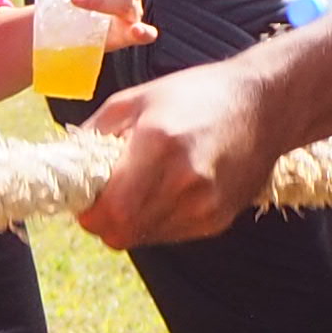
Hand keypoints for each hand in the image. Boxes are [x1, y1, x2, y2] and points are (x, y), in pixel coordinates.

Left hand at [77, 49, 286, 247]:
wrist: (266, 104)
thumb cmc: (196, 94)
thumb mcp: (135, 99)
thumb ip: (93, 135)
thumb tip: (65, 166)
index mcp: (159, 144)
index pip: (109, 212)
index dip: (89, 213)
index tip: (87, 198)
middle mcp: (185, 181)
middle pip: (122, 233)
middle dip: (106, 220)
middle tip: (108, 196)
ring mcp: (205, 205)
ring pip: (144, 238)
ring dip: (133, 220)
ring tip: (144, 185)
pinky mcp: (218, 220)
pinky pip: (170, 234)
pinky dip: (159, 219)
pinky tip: (172, 189)